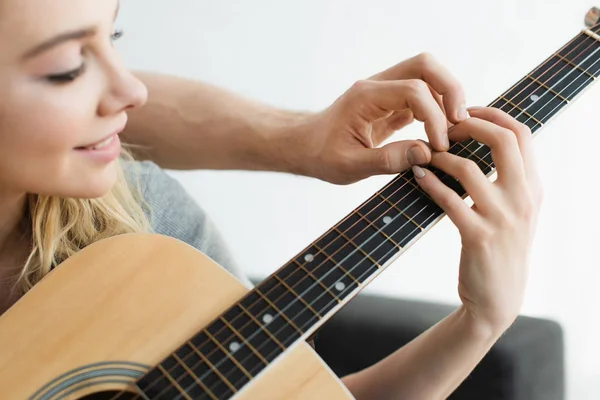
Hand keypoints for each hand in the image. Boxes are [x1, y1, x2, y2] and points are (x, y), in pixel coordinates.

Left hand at [289, 53, 468, 183]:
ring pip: (427, 76)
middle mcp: (377, 86)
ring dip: (446, 98)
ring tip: (453, 130)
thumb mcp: (350, 166)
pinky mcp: (391, 102)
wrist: (305, 146)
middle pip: (425, 66)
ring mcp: (385, 91)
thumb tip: (425, 153)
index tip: (439, 146)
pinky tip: (440, 133)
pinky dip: (438, 109)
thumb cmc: (322, 155)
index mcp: (365, 97)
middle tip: (460, 123)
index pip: (413, 91)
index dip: (434, 117)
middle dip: (450, 90)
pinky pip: (422, 95)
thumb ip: (387, 160)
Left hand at [412, 107, 542, 333]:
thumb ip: (508, 179)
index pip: (521, 133)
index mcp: (533, 187)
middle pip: (503, 140)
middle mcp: (524, 198)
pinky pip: (449, 199)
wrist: (498, 298)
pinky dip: (429, 183)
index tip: (465, 111)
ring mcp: (502, 218)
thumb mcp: (516, 211)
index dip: (492, 115)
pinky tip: (417, 175)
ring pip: (469, 168)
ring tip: (424, 153)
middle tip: (443, 126)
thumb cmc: (500, 248)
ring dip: (440, 155)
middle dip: (469, 125)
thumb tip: (486, 141)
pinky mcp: (478, 236)